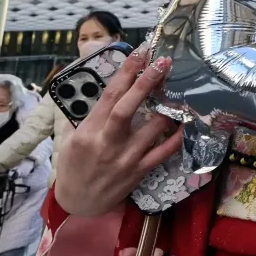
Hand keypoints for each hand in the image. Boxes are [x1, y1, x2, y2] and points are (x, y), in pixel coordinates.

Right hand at [53, 47, 183, 217]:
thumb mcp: (69, 139)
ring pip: (152, 129)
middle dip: (145, 83)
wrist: (79, 203)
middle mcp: (107, 143)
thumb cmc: (74, 166)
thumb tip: (105, 88)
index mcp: (88, 131)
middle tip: (163, 63)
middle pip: (127, 108)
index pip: (108, 96)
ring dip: (168, 107)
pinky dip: (177, 137)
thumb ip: (85, 114)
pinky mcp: (140, 171)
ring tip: (180, 88)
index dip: (126, 72)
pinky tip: (186, 122)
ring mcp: (125, 158)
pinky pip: (164, 152)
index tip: (140, 53)